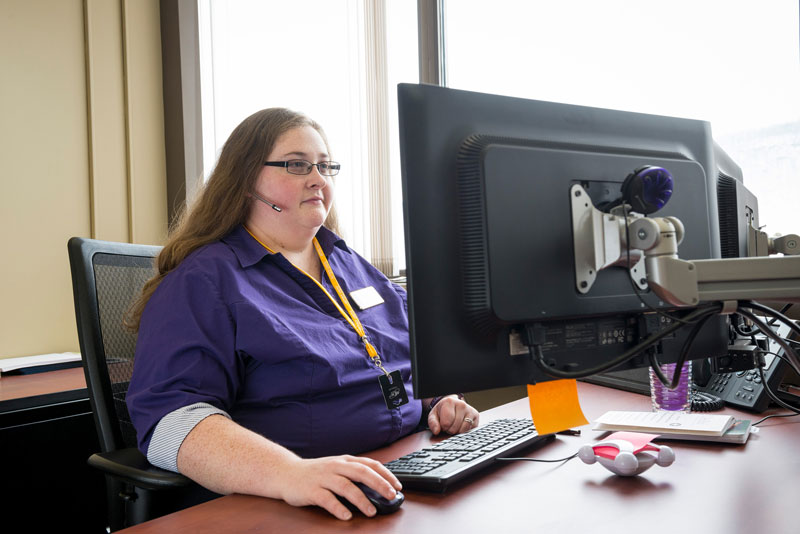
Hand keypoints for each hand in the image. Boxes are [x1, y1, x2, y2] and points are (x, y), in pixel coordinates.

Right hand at [276, 455, 401, 519]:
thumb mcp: (337, 468)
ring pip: (346, 486)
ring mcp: (323, 478)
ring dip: (361, 499)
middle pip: (361, 473)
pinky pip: (327, 499)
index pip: (370, 464)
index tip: (398, 486)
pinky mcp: (311, 490)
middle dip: (379, 484)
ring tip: (371, 511)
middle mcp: (336, 467)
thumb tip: (379, 487)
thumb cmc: (316, 473)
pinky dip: (338, 508)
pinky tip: (346, 516)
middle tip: (391, 496)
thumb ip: (354, 474)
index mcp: (344, 461)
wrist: (286, 473)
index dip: (386, 474)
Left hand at [427, 395, 479, 435]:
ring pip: (463, 430)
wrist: (452, 405)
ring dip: (457, 432)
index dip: (443, 427)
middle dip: (450, 430)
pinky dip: (464, 431)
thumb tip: (436, 431)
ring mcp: (470, 409)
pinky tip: (461, 426)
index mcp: (449, 402)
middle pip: (454, 428)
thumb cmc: (442, 411)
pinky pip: (470, 430)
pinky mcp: (476, 415)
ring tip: (454, 426)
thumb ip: (432, 423)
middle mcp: (461, 404)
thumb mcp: (433, 415)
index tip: (443, 423)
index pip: (446, 423)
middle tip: (449, 424)